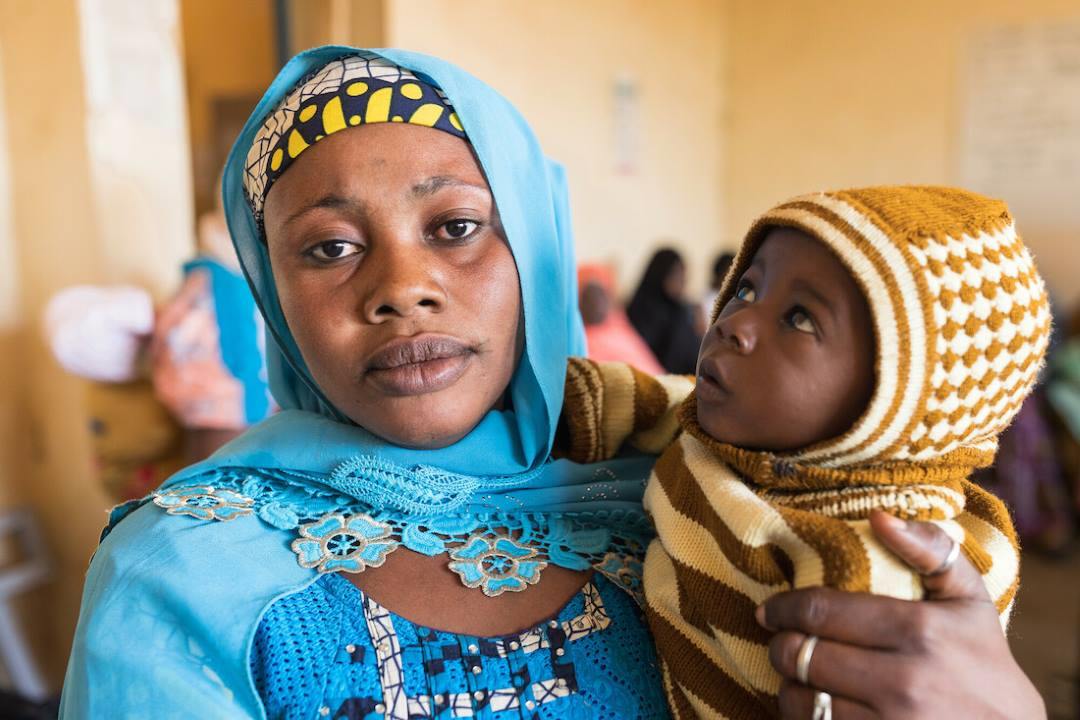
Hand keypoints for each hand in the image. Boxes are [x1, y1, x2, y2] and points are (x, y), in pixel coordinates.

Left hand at [756, 511, 1045, 718]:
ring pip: (802, 699)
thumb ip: (930, 550)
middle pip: (802, 654)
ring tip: (798, 675)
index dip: (784, 607)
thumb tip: (879, 517)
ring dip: (789, 685)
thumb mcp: (969, 599)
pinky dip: (805, 717)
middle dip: (782, 645)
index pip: (820, 611)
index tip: (771, 610)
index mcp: (918, 630)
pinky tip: (816, 704)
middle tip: (783, 640)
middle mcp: (903, 680)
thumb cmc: (982, 660)